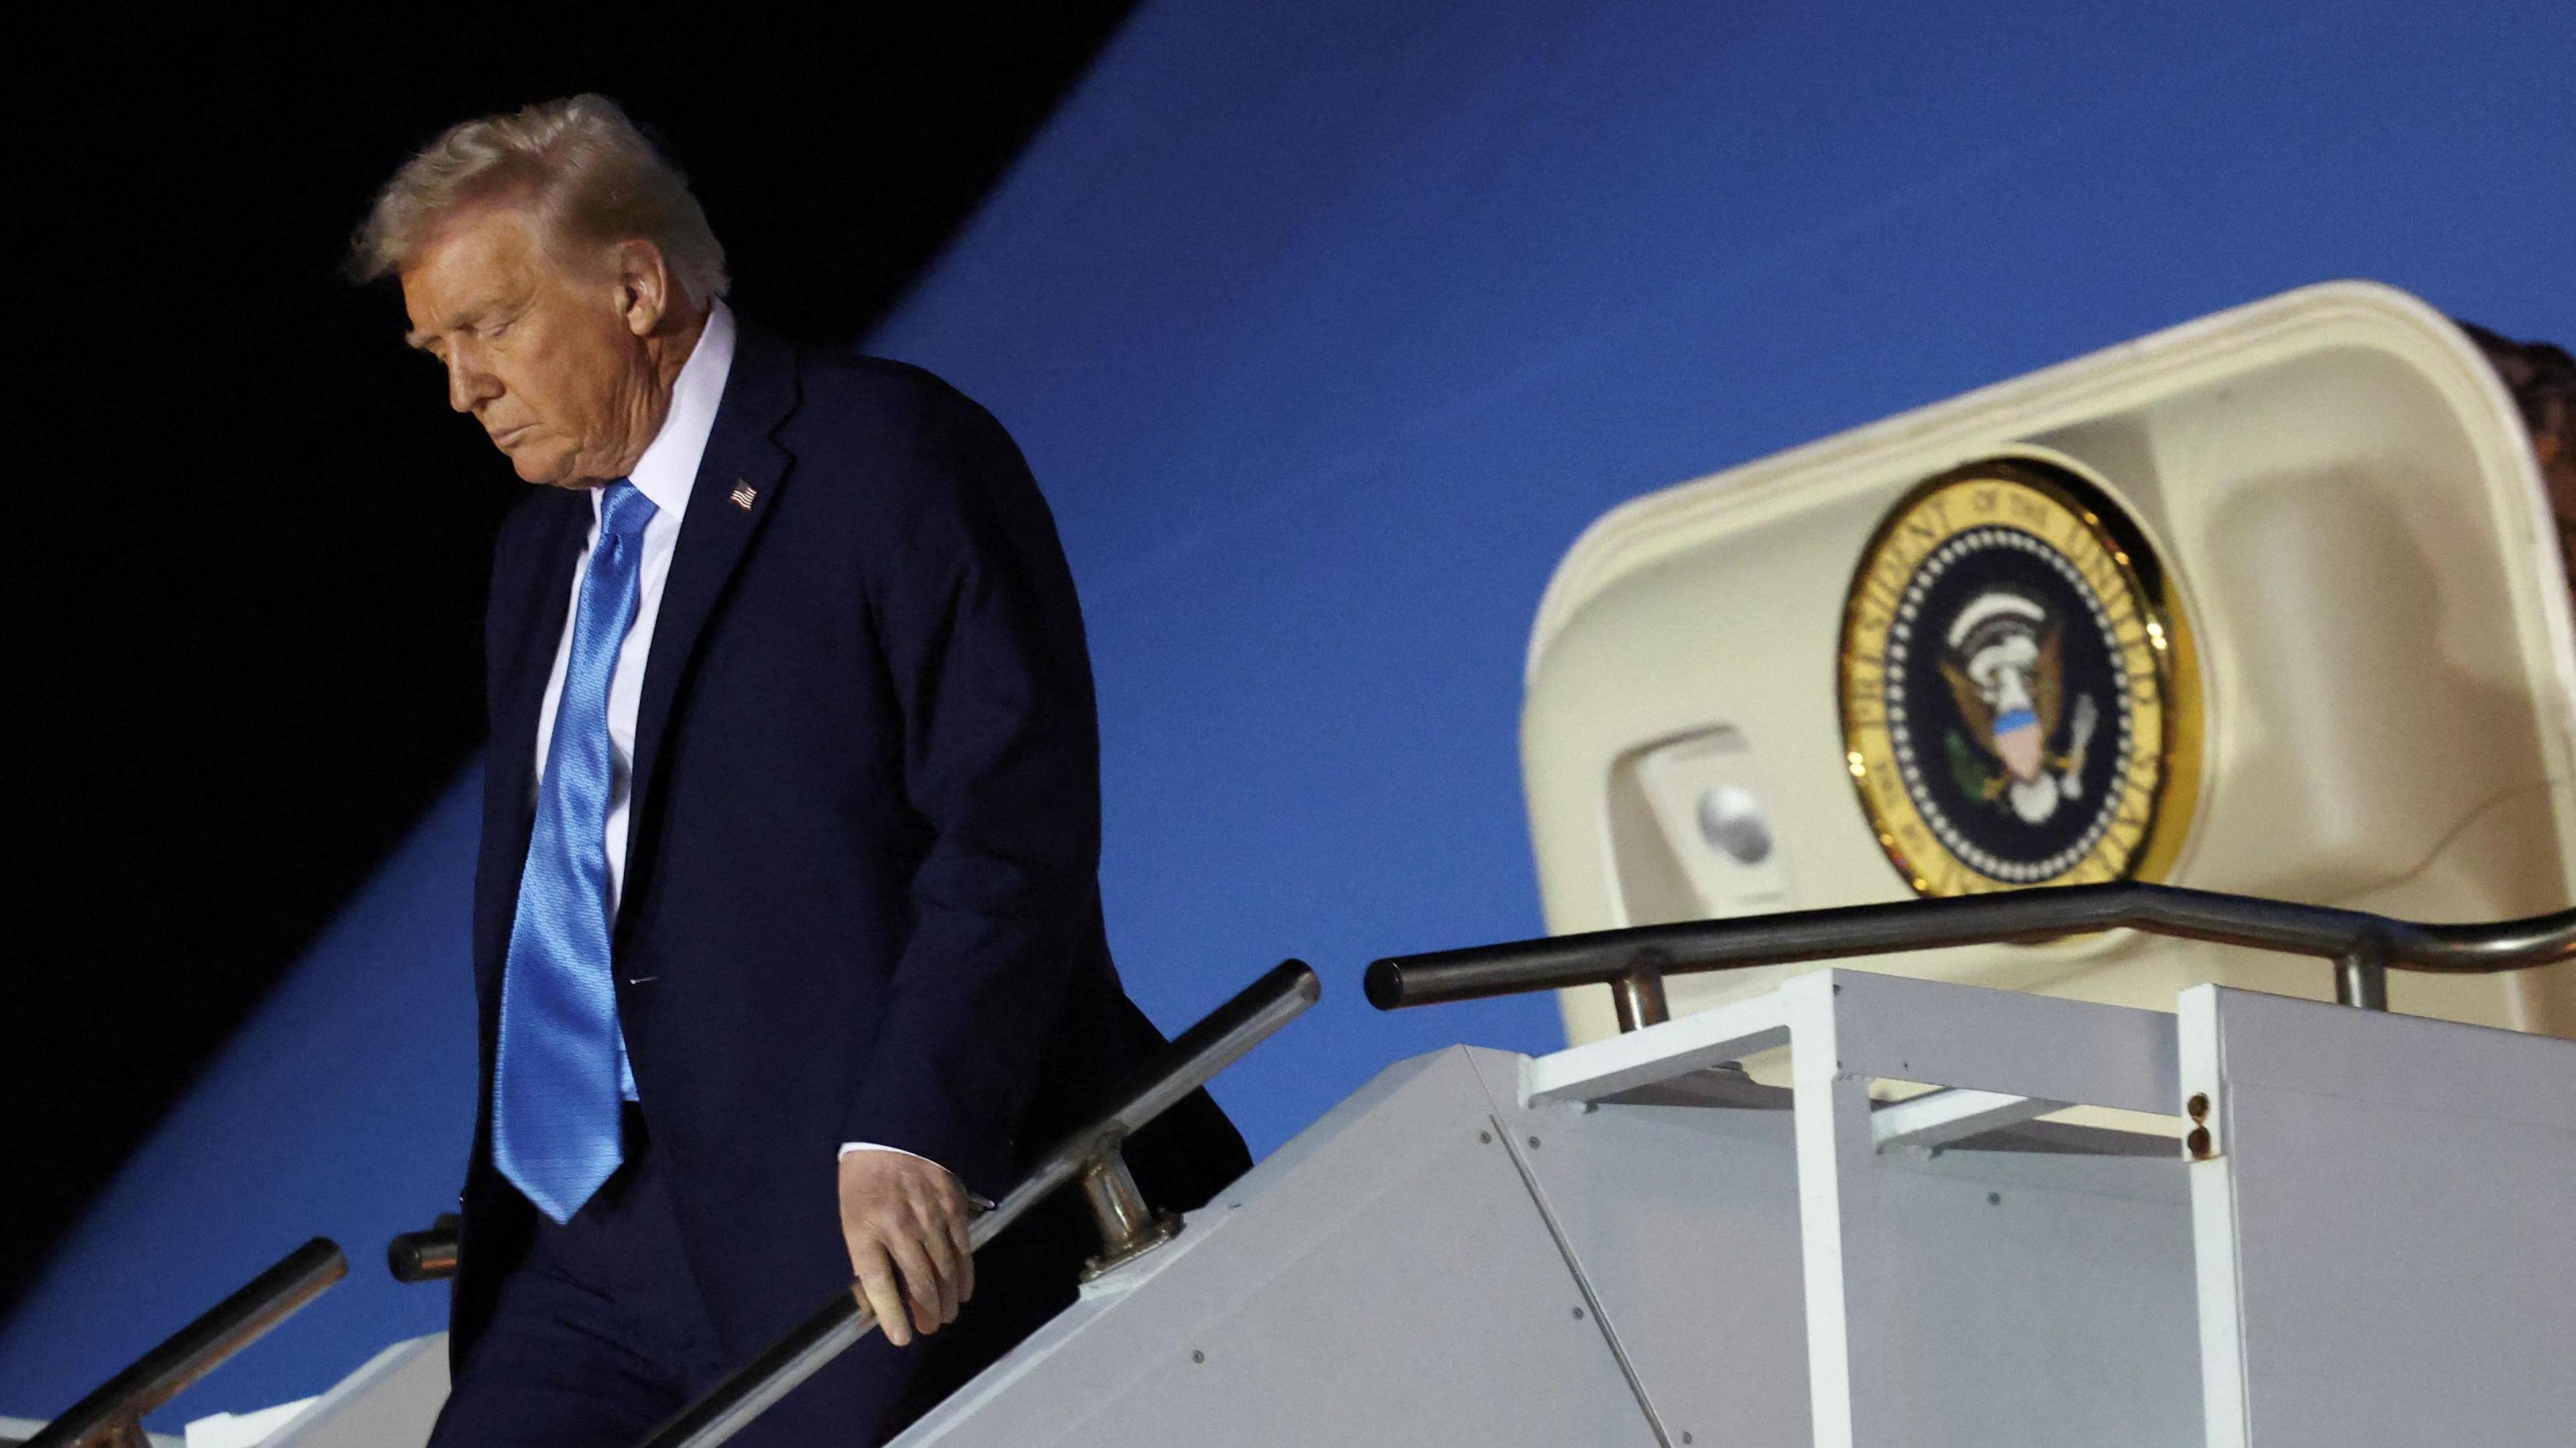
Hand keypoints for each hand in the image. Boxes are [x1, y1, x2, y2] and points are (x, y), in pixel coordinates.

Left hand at [837, 1150, 974, 1345]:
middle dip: (926, 1312)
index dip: (892, 1314)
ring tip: (947, 1315)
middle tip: (930, 1327)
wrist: (891, 1131)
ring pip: (944, 1268)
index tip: (902, 1338)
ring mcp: (929, 1216)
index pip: (880, 1283)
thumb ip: (866, 1254)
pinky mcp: (952, 1205)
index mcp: (865, 1230)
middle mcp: (899, 1227)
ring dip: (947, 1298)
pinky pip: (962, 1247)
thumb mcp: (851, 1217)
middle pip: (919, 1281)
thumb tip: (880, 1296)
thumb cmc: (864, 1179)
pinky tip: (963, 1289)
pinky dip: (965, 1272)